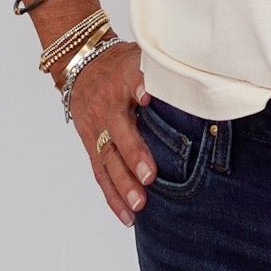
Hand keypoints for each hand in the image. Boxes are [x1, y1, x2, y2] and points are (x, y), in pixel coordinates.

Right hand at [67, 41, 158, 224]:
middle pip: (118, 130)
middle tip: (150, 176)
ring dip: (122, 184)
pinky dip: (112, 196)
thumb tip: (190, 82)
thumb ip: (160, 70)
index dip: (140, 85)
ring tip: (138, 206)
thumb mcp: (139, 55)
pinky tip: (126, 215)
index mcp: (122, 77)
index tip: (148, 96)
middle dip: (133, 155)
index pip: (131, 78)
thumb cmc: (120, 64)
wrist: (80, 64)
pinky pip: (100, 172)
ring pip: (107, 158)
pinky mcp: (90, 143)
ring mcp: (96, 126)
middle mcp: (107, 104)